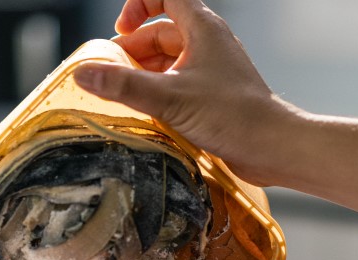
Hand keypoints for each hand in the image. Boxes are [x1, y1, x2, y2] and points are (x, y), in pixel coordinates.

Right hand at [72, 0, 297, 184]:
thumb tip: (85, 73)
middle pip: (161, 33)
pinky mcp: (215, 96)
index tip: (122, 29)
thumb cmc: (235, 116)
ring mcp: (213, 70)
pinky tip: (150, 115)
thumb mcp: (170, 98)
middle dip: (134, 50)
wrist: (273, 147)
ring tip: (127, 96)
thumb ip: (124, 85)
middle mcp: (209, 44)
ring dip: (146, 75)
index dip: (139, 5)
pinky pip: (180, 85)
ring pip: (170, 62)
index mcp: (202, 28)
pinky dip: (161, 94)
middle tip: (113, 72)